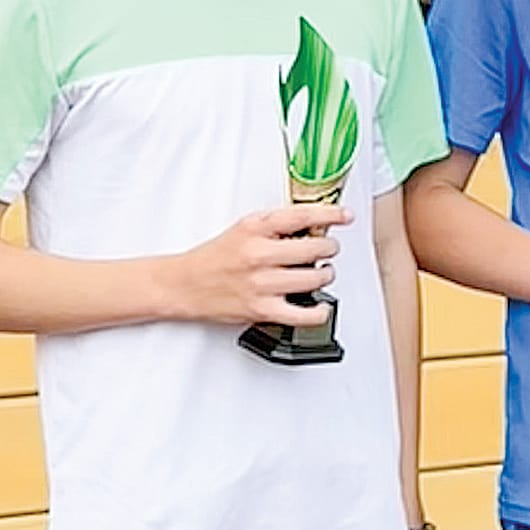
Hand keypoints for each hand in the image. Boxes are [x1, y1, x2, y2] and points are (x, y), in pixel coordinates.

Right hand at [173, 203, 349, 325]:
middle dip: (328, 248)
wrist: (184, 285)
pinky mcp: (263, 310)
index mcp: (254, 229)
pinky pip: (304, 314)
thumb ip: (274, 226)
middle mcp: (259, 255)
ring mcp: (262, 284)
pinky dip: (319, 311)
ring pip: (315, 278)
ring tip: (320, 274)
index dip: (331, 214)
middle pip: (316, 249)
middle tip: (326, 250)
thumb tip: (312, 223)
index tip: (345, 216)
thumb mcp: (242, 229)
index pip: (302, 216)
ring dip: (325, 276)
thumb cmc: (214, 258)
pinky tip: (319, 306)